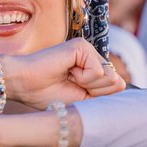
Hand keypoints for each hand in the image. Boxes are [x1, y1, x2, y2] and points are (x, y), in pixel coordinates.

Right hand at [4, 38, 124, 108]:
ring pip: (108, 76)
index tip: (75, 93)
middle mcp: (92, 57)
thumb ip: (105, 94)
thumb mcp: (83, 101)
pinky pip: (98, 70)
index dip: (98, 97)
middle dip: (94, 91)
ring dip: (88, 85)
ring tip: (68, 78)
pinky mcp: (82, 46)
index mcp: (92, 69)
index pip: (115, 87)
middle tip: (71, 85)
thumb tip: (121, 81)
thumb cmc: (48, 94)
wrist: (25, 86)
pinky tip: (67, 71)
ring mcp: (87, 50)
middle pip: (115, 82)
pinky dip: (83, 78)